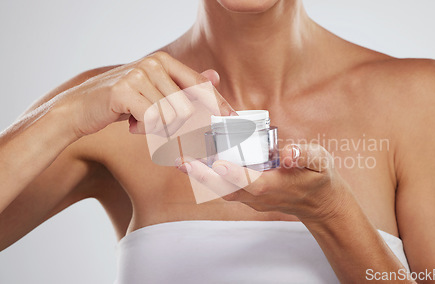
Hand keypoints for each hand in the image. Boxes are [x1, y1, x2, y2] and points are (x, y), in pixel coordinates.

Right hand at [54, 51, 235, 137]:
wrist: (79, 108)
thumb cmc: (121, 102)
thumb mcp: (154, 90)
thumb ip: (183, 84)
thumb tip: (215, 76)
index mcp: (163, 61)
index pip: (200, 85)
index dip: (219, 104)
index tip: (233, 120)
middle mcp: (153, 64)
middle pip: (188, 107)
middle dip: (183, 128)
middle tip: (172, 136)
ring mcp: (138, 75)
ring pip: (172, 117)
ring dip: (161, 131)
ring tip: (142, 124)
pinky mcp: (124, 92)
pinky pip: (152, 122)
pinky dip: (146, 132)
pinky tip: (132, 125)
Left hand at [177, 143, 351, 221]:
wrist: (318, 203)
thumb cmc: (319, 178)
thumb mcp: (320, 162)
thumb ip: (305, 155)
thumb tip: (287, 153)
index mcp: (275, 186)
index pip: (252, 182)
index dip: (235, 174)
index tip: (218, 164)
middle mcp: (259, 195)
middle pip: (227, 188)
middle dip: (204, 176)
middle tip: (182, 161)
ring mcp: (252, 198)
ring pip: (222, 189)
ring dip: (202, 176)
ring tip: (181, 160)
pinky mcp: (248, 195)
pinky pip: (225, 187)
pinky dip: (209, 177)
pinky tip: (197, 162)